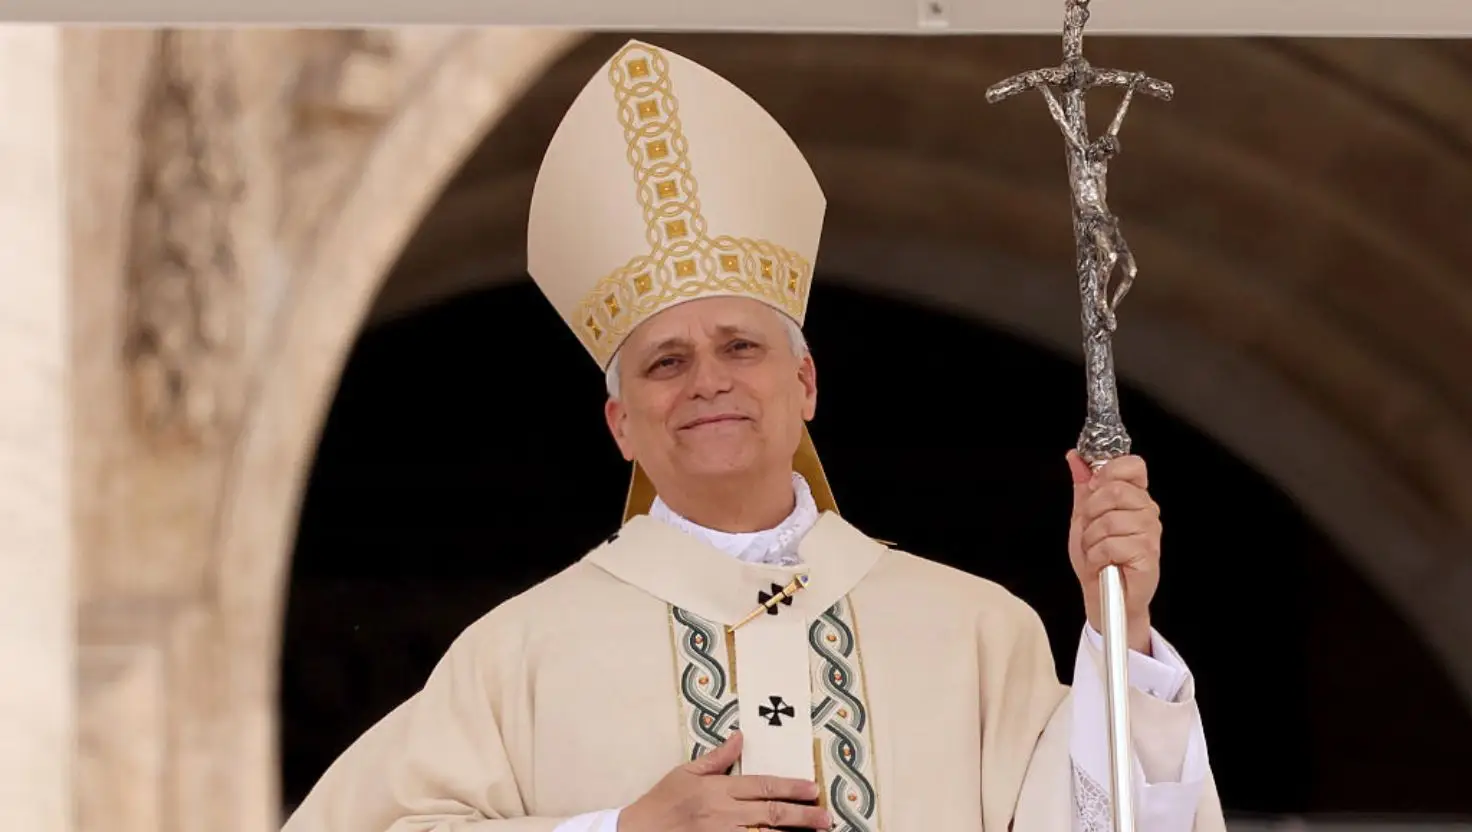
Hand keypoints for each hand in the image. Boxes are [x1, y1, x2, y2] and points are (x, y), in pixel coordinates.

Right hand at [617, 731, 831, 831]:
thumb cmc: (661, 802)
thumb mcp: (686, 772)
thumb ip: (718, 757)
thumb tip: (741, 738)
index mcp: (718, 789)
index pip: (764, 786)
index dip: (792, 787)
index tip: (813, 788)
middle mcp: (724, 814)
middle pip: (772, 814)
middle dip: (803, 816)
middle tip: (826, 817)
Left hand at [1066, 451, 1160, 653]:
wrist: (1104, 596)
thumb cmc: (1097, 559)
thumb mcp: (1083, 518)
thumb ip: (1083, 487)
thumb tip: (1075, 458)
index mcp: (1135, 498)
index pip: (1132, 465)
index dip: (1108, 472)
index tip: (1093, 489)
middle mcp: (1147, 512)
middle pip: (1115, 490)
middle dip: (1091, 512)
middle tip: (1090, 530)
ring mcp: (1150, 533)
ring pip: (1109, 519)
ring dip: (1091, 539)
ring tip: (1096, 551)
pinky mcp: (1148, 554)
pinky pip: (1112, 543)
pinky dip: (1097, 555)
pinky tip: (1102, 563)